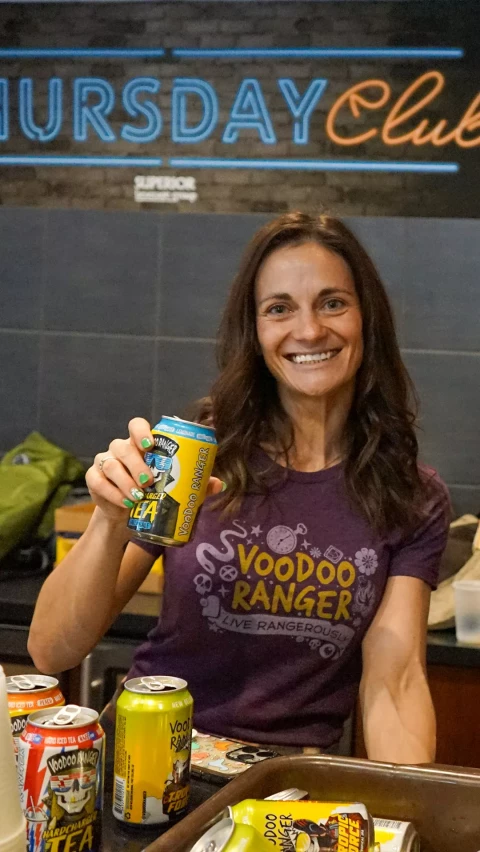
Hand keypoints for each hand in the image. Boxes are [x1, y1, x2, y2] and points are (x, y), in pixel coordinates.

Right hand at [86, 417, 223, 523]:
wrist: (129, 516)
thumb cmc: (155, 494)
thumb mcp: (175, 489)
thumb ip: (195, 485)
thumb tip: (218, 484)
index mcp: (140, 444)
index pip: (136, 425)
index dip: (141, 432)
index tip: (150, 446)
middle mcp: (120, 449)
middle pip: (123, 447)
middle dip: (136, 464)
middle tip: (149, 481)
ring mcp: (105, 462)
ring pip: (110, 464)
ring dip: (125, 481)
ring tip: (138, 497)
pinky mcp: (94, 479)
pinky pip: (99, 482)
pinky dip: (112, 493)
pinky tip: (124, 503)